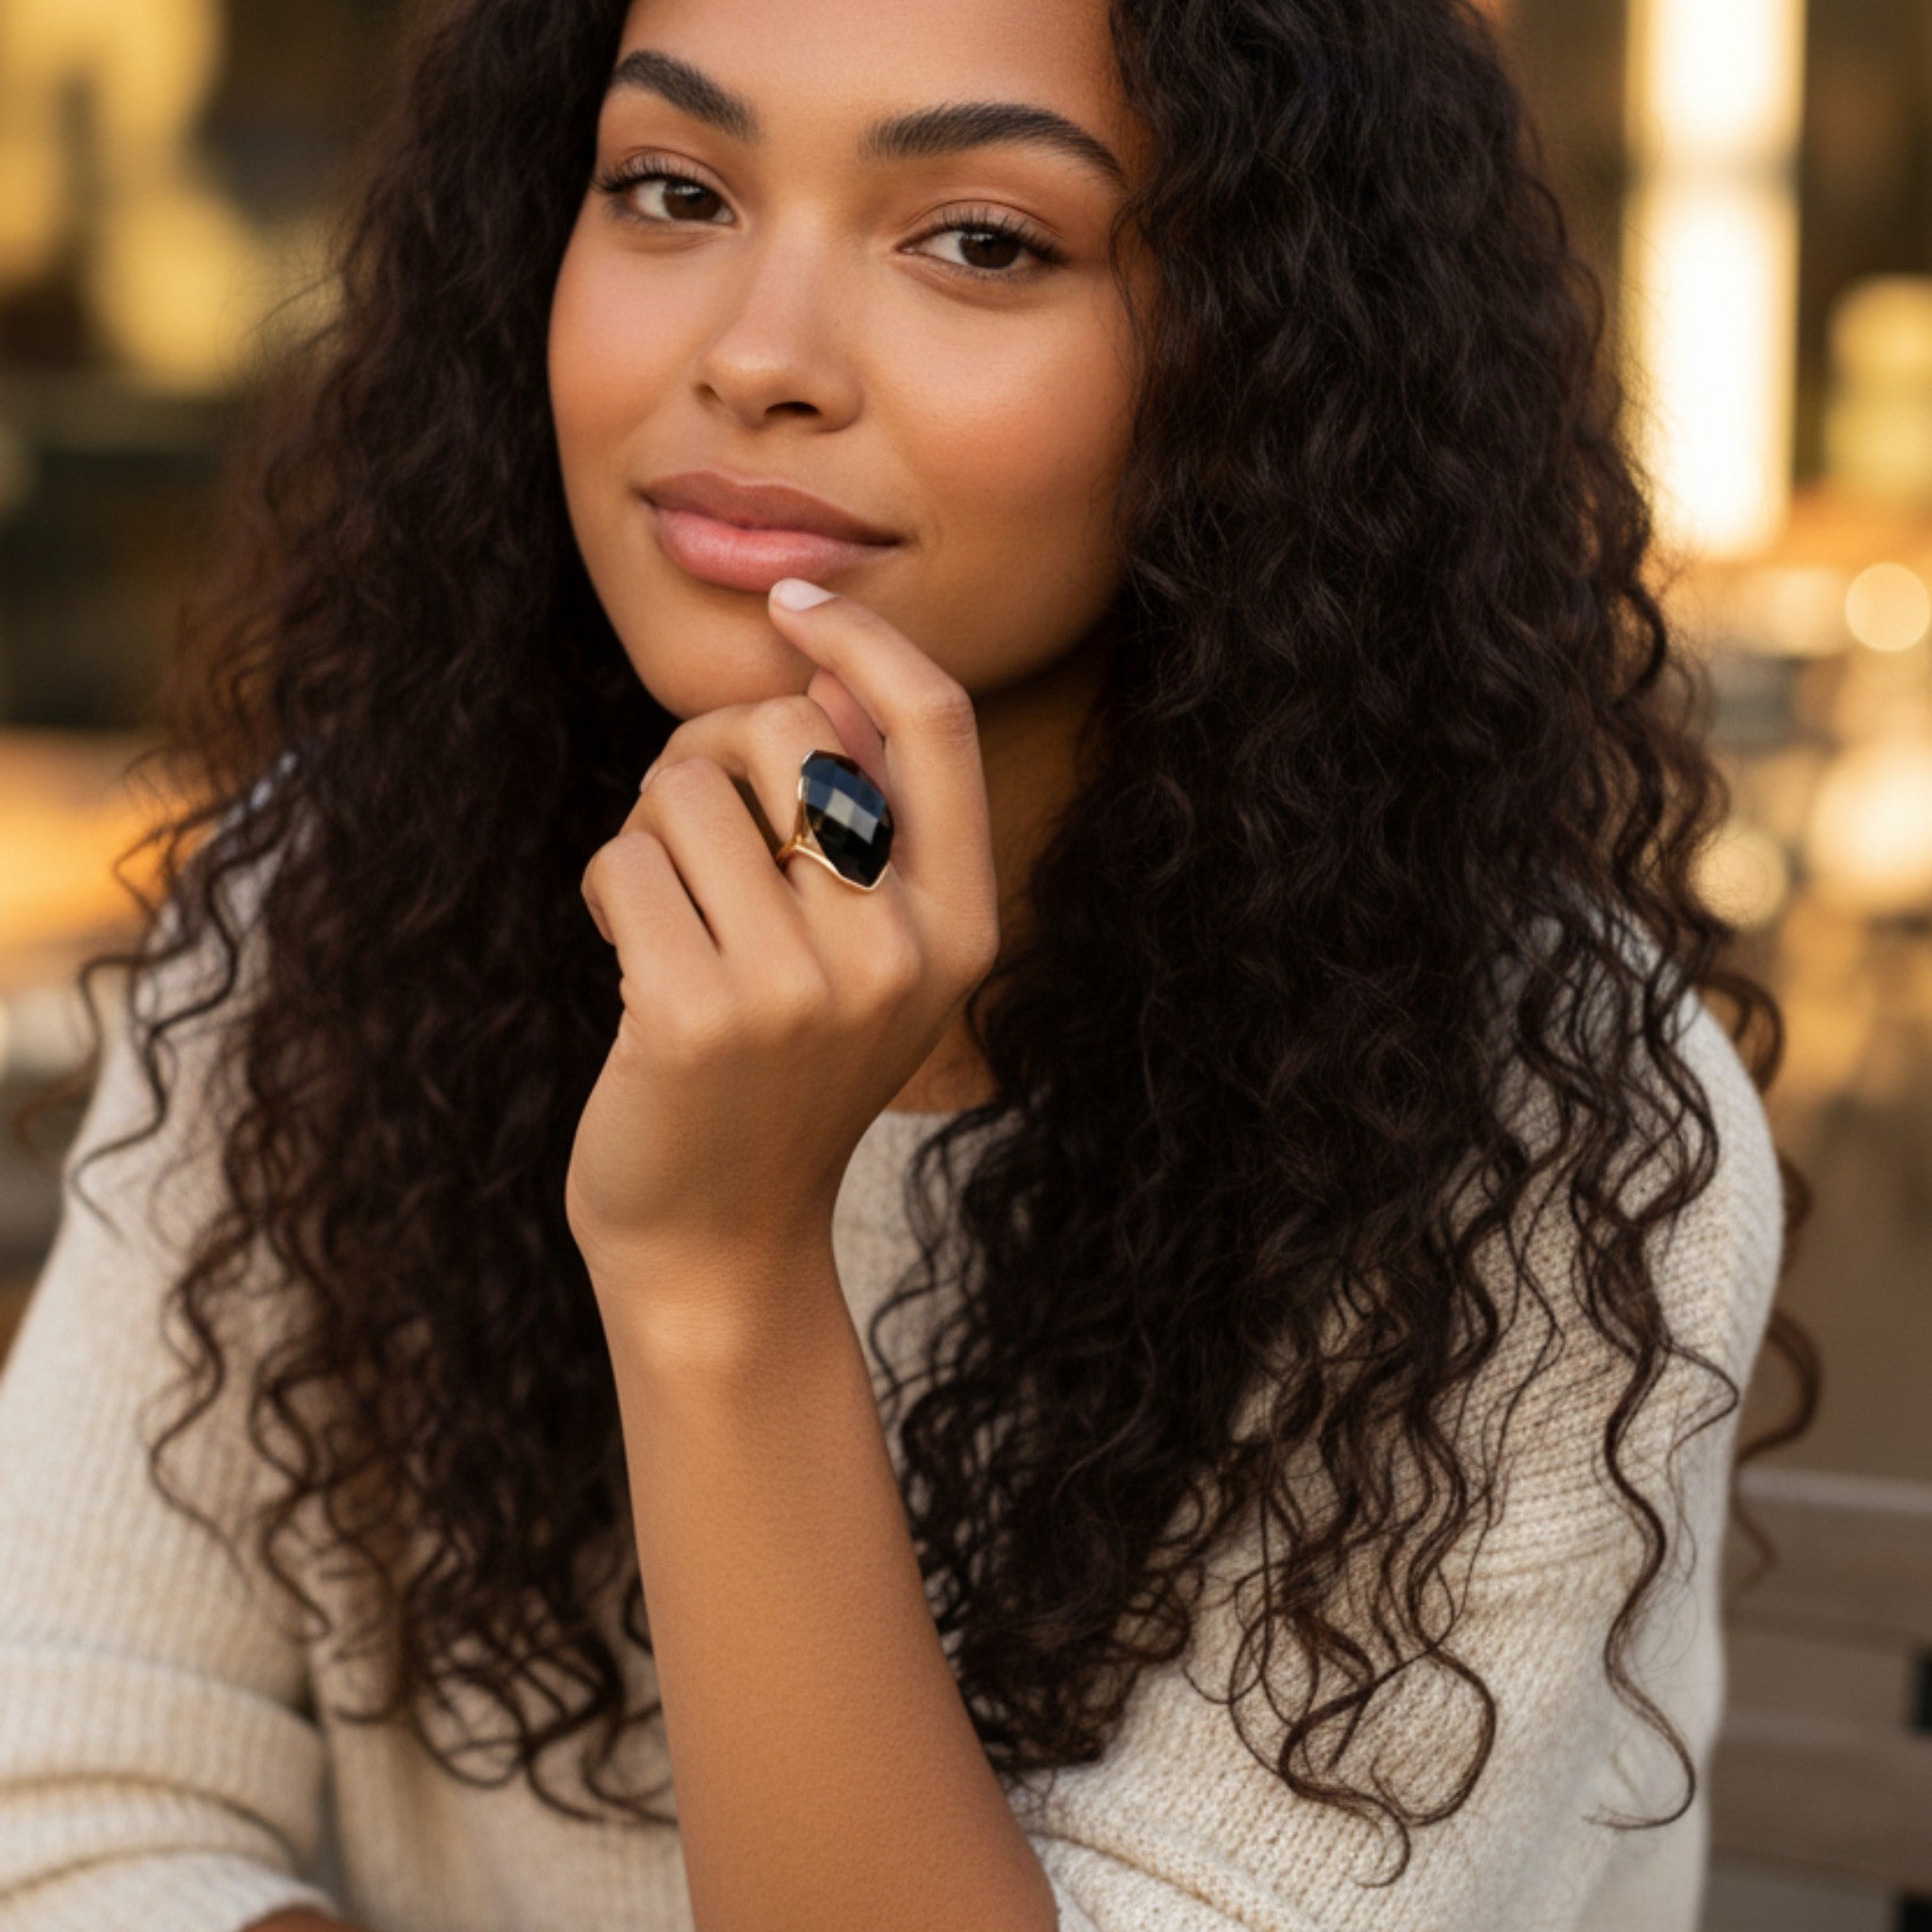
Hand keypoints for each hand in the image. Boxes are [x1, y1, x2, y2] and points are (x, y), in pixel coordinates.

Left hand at [568, 583, 999, 1332]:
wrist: (718, 1236)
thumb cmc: (778, 1072)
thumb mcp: (869, 959)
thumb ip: (866, 825)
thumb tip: (820, 675)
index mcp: (964, 926)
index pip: (937, 724)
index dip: (865, 641)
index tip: (794, 605)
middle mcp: (903, 953)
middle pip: (785, 734)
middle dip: (709, 756)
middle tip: (688, 834)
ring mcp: (806, 989)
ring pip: (687, 790)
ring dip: (649, 834)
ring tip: (668, 917)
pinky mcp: (701, 1015)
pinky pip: (624, 860)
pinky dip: (607, 889)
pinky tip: (631, 958)